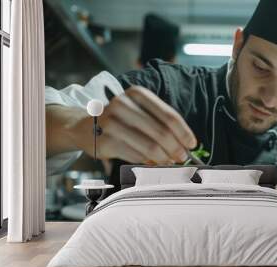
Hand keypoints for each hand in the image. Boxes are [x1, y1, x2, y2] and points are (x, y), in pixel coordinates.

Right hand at [67, 85, 196, 163]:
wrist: (85, 127)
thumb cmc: (120, 120)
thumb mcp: (140, 112)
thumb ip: (161, 124)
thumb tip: (185, 144)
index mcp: (137, 94)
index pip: (169, 115)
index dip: (184, 132)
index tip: (192, 144)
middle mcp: (123, 104)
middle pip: (161, 132)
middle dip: (176, 148)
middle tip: (182, 158)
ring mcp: (111, 123)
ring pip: (150, 146)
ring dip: (164, 158)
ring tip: (169, 162)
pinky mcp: (105, 141)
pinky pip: (136, 156)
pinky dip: (148, 162)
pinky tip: (152, 163)